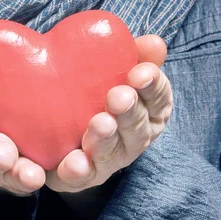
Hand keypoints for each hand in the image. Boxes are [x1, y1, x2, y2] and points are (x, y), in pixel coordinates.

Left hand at [46, 35, 172, 192]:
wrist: (61, 134)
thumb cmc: (96, 94)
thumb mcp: (114, 71)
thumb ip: (132, 55)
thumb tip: (154, 43)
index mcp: (148, 111)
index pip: (159, 98)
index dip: (153, 86)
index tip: (141, 73)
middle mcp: (134, 139)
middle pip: (138, 129)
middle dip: (130, 112)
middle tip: (118, 97)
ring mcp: (109, 161)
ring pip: (112, 153)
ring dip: (107, 139)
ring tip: (99, 124)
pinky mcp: (82, 176)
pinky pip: (81, 177)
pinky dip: (79, 170)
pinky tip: (72, 163)